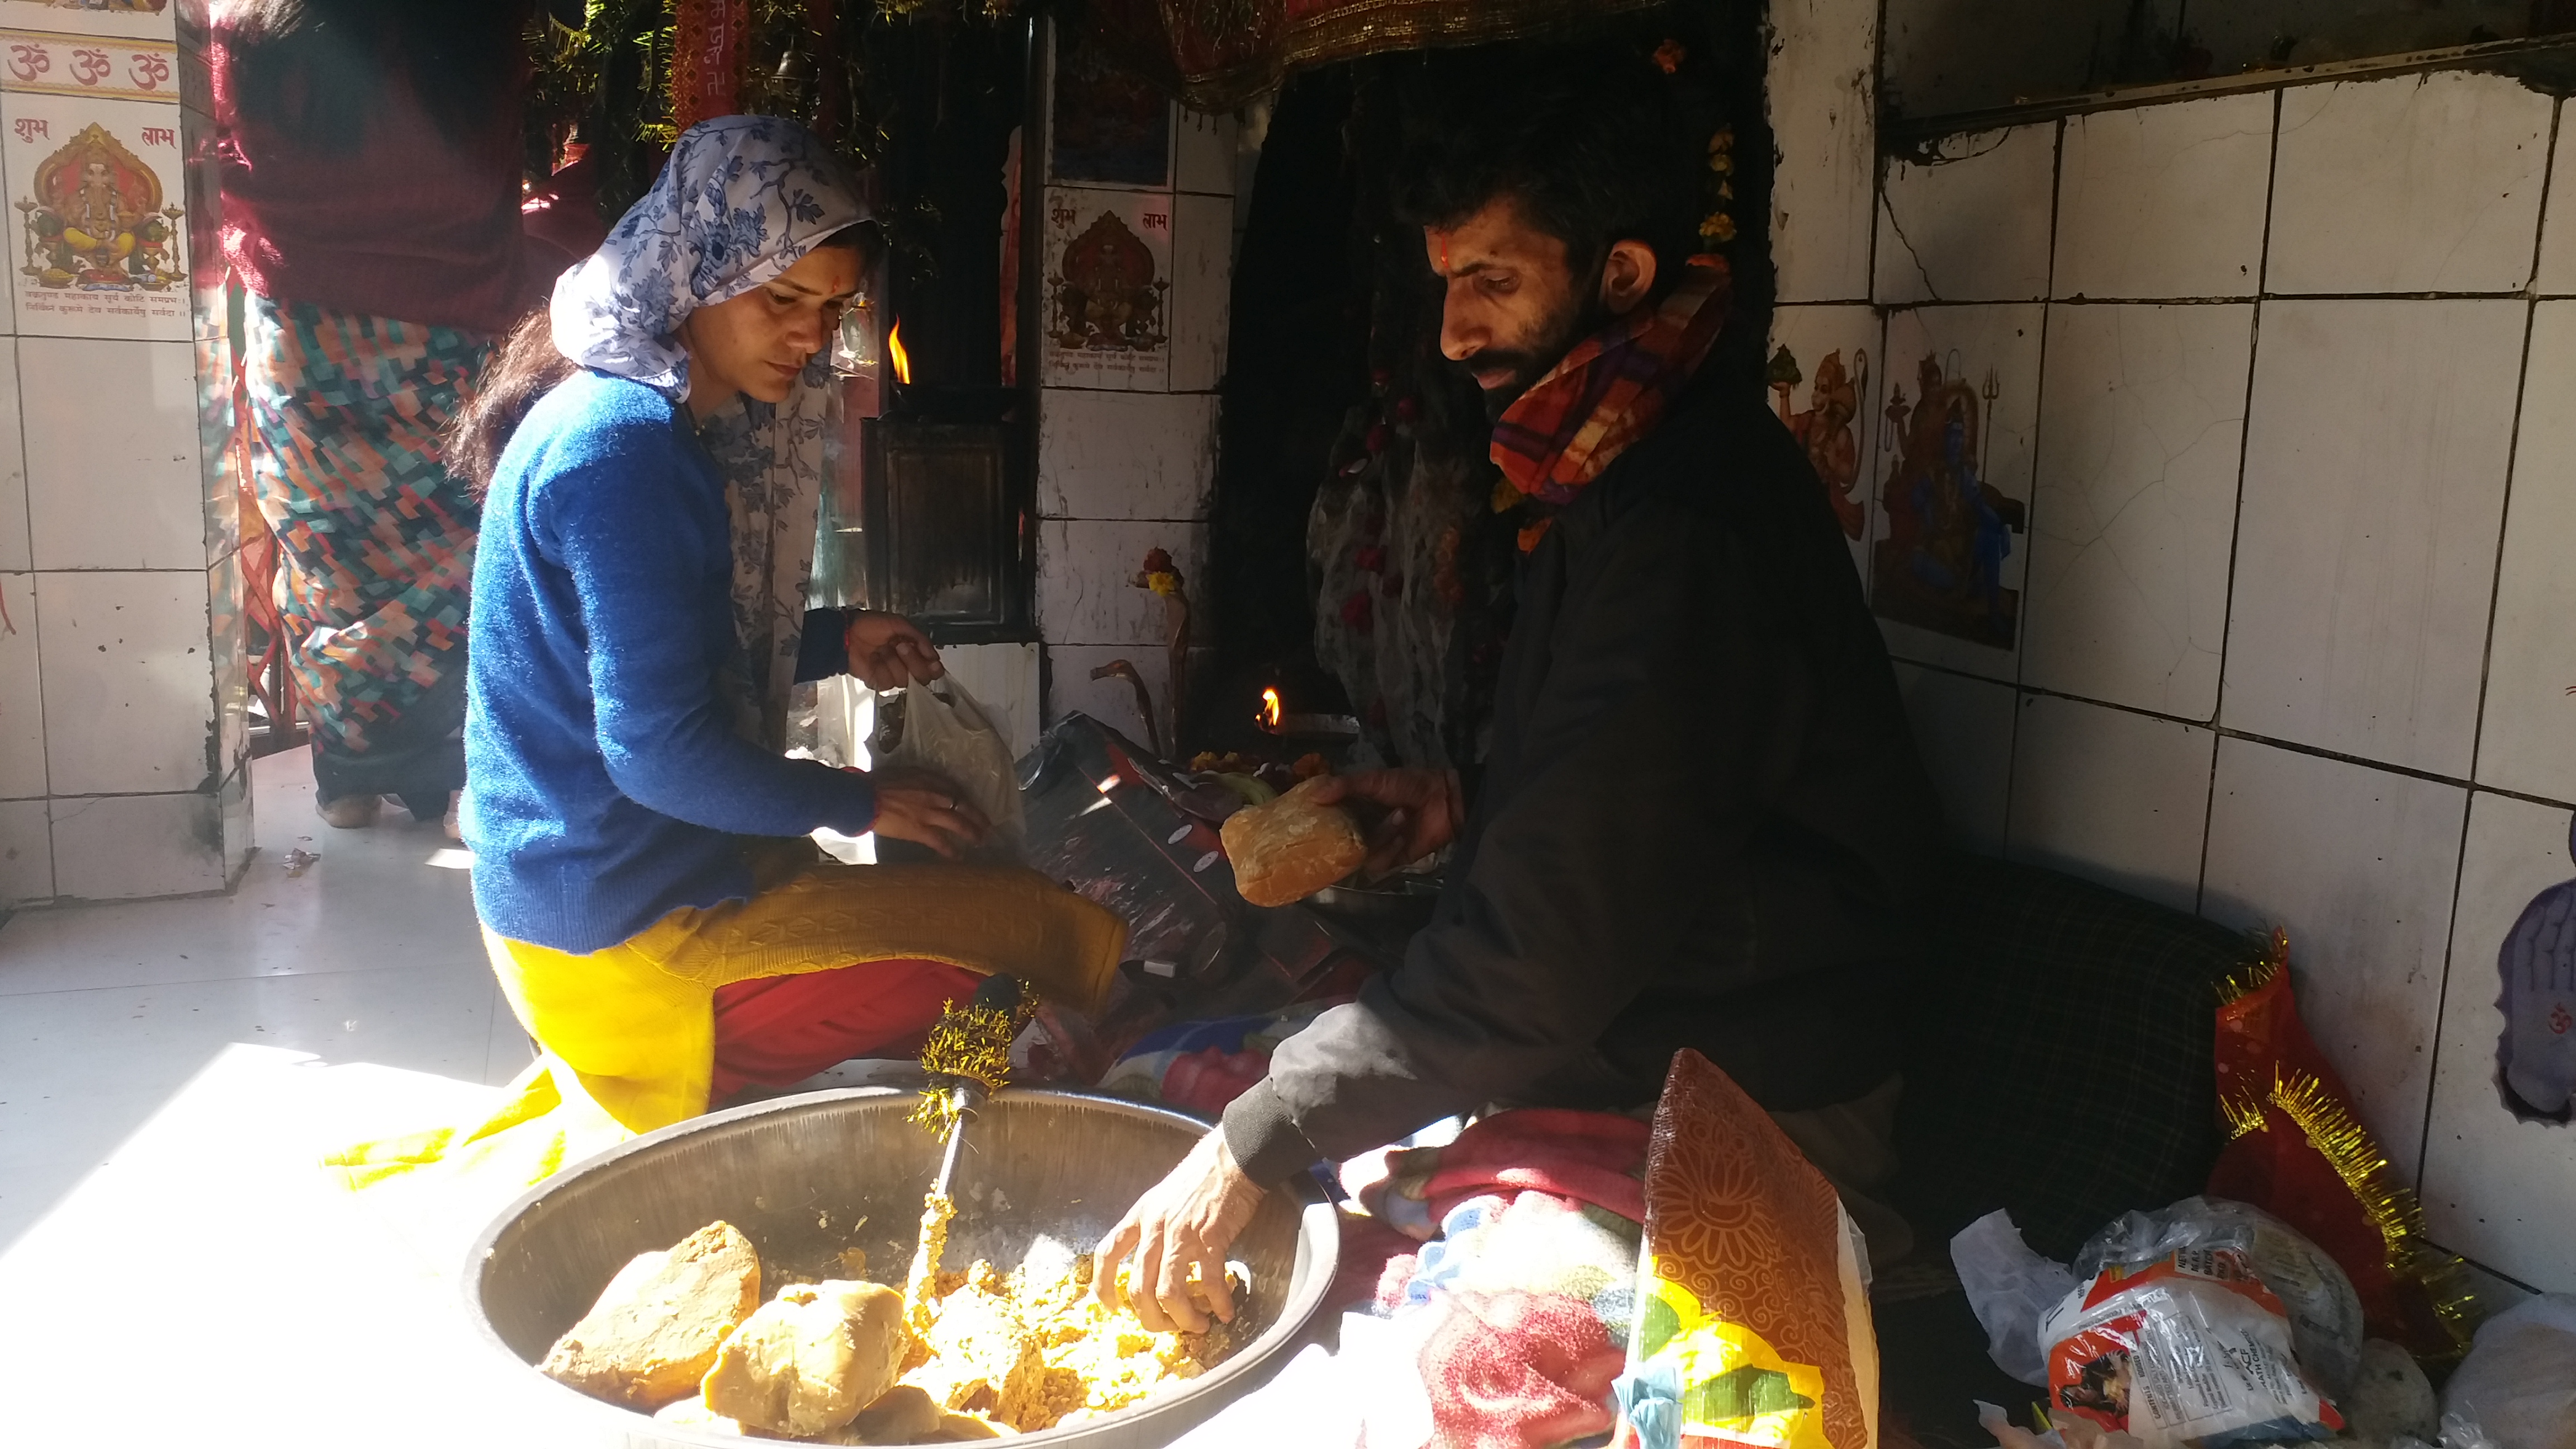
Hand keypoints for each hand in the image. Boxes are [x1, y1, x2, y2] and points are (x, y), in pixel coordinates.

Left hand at [844, 612, 942, 689]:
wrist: (847, 634)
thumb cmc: (871, 625)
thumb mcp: (899, 624)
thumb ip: (920, 638)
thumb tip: (934, 657)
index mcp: (913, 650)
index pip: (932, 666)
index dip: (934, 667)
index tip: (932, 662)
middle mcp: (905, 665)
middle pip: (922, 676)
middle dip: (913, 661)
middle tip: (900, 646)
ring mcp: (892, 674)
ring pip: (905, 680)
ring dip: (894, 663)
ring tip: (882, 650)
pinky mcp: (878, 682)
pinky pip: (888, 683)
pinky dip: (882, 671)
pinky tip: (874, 661)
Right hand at [865, 766, 987, 858]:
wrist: (862, 797)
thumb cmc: (874, 783)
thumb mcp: (899, 773)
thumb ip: (913, 780)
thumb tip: (915, 787)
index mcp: (927, 778)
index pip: (953, 788)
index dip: (963, 798)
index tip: (967, 804)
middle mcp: (934, 794)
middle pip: (963, 805)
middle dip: (977, 816)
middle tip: (987, 824)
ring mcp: (929, 813)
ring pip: (959, 823)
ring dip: (972, 833)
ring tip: (980, 841)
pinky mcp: (920, 830)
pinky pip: (941, 842)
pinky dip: (951, 850)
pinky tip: (958, 857)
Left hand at [1094, 1128, 1264, 1333]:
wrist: (1234, 1156)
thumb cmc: (1203, 1174)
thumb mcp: (1164, 1196)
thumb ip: (1155, 1225)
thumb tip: (1154, 1260)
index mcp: (1141, 1215)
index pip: (1108, 1253)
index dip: (1104, 1286)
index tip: (1112, 1307)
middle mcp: (1155, 1227)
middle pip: (1139, 1288)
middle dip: (1153, 1318)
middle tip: (1168, 1328)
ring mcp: (1181, 1233)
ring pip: (1169, 1293)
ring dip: (1183, 1318)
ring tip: (1198, 1325)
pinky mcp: (1211, 1238)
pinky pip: (1208, 1282)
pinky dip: (1217, 1303)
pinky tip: (1226, 1311)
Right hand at [1305, 767, 1464, 876]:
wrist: (1444, 801)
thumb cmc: (1409, 785)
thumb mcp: (1374, 780)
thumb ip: (1344, 786)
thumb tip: (1313, 796)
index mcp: (1354, 807)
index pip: (1329, 819)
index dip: (1319, 823)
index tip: (1307, 823)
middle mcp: (1361, 827)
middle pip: (1340, 842)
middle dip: (1342, 838)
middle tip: (1346, 831)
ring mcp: (1376, 845)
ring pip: (1360, 853)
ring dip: (1381, 835)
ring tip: (1400, 819)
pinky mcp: (1391, 860)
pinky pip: (1378, 863)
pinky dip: (1389, 850)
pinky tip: (1403, 836)